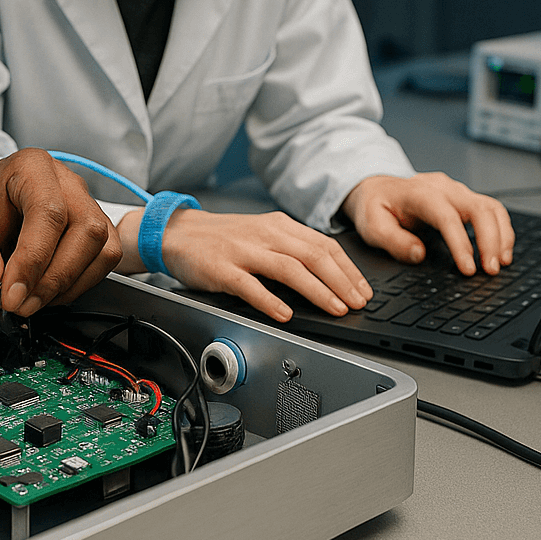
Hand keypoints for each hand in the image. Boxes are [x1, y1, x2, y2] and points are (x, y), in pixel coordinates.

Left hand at [0, 150, 120, 315]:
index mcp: (33, 168)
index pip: (49, 214)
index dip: (33, 260)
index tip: (11, 295)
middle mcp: (68, 182)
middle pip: (87, 231)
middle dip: (55, 278)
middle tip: (21, 304)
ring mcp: (87, 203)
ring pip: (102, 249)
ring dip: (69, 285)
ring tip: (32, 300)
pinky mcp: (96, 227)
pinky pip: (104, 259)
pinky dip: (79, 284)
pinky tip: (49, 292)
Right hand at [118, 208, 371, 322]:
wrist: (177, 233)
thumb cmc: (223, 238)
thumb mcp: (262, 234)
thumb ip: (292, 248)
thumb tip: (330, 273)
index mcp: (279, 225)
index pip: (324, 245)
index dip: (348, 269)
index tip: (362, 289)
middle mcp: (265, 234)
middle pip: (313, 255)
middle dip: (341, 281)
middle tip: (356, 303)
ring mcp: (243, 250)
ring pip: (288, 268)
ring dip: (316, 291)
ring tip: (334, 309)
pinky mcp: (222, 268)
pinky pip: (250, 285)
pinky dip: (270, 301)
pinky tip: (285, 314)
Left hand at [341, 173, 513, 275]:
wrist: (377, 188)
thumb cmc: (375, 206)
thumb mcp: (371, 226)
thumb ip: (392, 240)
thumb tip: (418, 254)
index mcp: (419, 193)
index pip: (447, 216)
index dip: (461, 243)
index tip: (468, 269)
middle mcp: (443, 188)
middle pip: (479, 208)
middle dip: (490, 240)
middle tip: (490, 270)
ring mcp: (456, 191)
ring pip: (491, 207)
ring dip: (501, 236)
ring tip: (500, 263)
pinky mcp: (464, 198)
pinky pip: (492, 210)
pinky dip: (501, 230)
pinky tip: (501, 251)